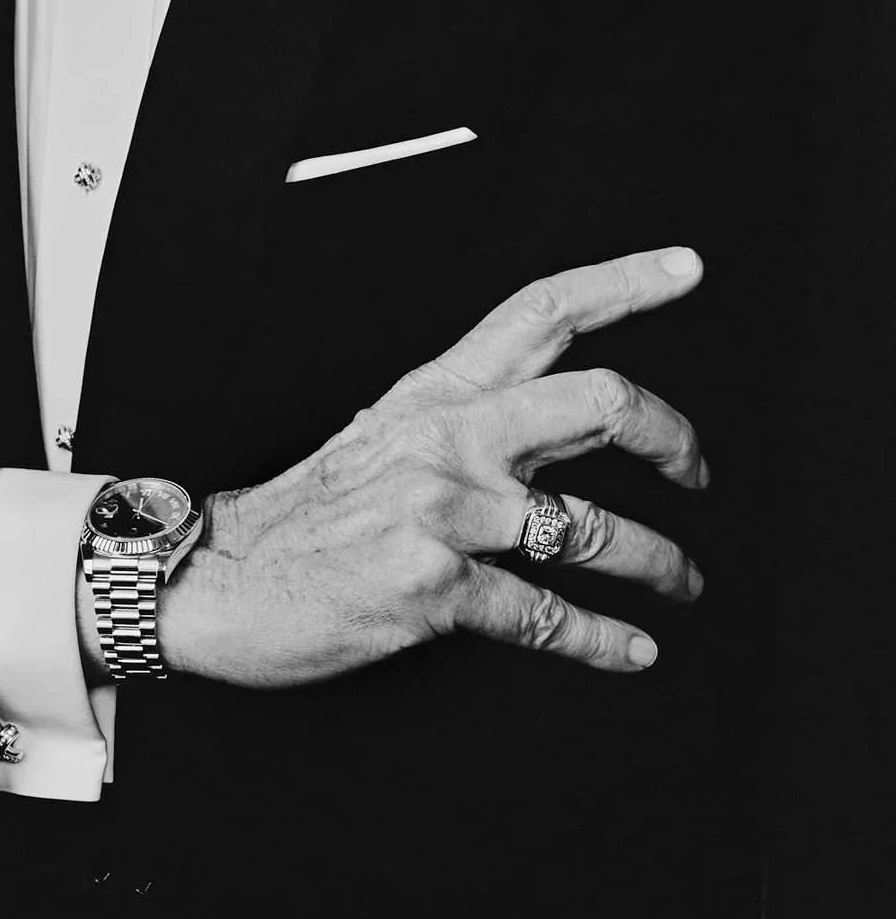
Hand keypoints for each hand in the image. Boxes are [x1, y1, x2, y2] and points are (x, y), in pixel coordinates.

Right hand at [154, 246, 706, 684]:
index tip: (685, 268)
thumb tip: (560, 423)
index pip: (543, 310)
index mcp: (438, 390)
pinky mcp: (434, 588)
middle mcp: (449, 438)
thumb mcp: (386, 434)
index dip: (624, 281)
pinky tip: (632, 650)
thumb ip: (469, 420)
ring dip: (662, 562)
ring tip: (684, 579)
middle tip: (698, 466)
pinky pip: (547, 615)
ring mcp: (443, 512)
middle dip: (673, 436)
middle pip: (598, 401)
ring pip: (596, 528)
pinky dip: (603, 641)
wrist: (220, 576)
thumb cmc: (309, 510)